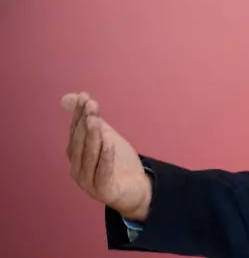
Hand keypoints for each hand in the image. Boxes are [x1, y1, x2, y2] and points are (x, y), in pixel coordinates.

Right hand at [61, 92, 151, 220]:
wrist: (136, 189)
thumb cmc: (118, 163)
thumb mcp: (106, 137)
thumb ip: (92, 119)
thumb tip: (74, 96)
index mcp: (76, 156)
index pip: (74, 132)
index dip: (78, 115)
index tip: (84, 97)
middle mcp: (78, 169)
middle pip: (79, 144)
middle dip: (84, 123)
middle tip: (91, 106)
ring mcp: (88, 182)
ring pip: (88, 157)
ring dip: (91, 137)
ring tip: (95, 120)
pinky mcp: (103, 190)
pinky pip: (102, 172)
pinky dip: (105, 157)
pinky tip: (109, 143)